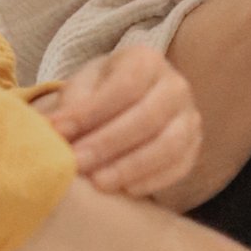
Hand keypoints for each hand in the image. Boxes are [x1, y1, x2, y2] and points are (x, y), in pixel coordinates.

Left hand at [43, 40, 204, 201]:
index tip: (59, 132)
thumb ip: (72, 106)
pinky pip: (180, 166)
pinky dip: (153, 180)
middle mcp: (175, 85)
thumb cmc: (103, 92)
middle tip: (77, 163)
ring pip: (169, 145)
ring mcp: (189, 117)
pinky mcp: (194, 146)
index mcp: (146, 61)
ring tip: (99, 183)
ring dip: (131, 166)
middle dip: (108, 144)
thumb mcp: (84, 87)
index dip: (91, 112)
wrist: (132, 102)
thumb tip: (56, 134)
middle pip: (147, 117)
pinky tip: (125, 190)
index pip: (124, 86)